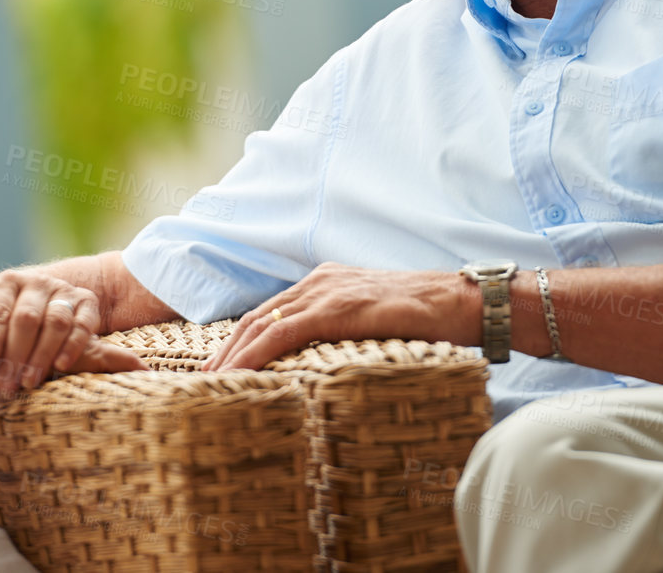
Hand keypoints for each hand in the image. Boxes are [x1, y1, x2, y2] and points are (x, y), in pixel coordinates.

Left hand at [0, 268, 144, 393]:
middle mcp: (35, 282)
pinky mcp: (87, 303)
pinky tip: (61, 367)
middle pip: (25, 319)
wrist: (53, 296)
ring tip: (29, 382)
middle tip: (5, 386)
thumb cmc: (7, 314)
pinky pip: (83, 324)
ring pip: (54, 322)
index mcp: (5, 283)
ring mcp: (63, 292)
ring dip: (42, 355)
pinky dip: (73, 345)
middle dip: (14, 355)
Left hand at [202, 263, 470, 370]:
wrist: (458, 301)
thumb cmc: (425, 318)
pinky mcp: (336, 308)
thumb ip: (346, 328)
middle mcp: (319, 281)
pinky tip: (241, 372)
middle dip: (228, 348)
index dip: (243, 337)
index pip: (272, 311)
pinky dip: (257, 353)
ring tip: (213, 382)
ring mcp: (326, 292)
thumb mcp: (374, 319)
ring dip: (234, 354)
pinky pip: (285, 333)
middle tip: (204, 378)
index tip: (222, 363)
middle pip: (258, 317)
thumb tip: (327, 358)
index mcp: (325, 282)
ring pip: (263, 324)